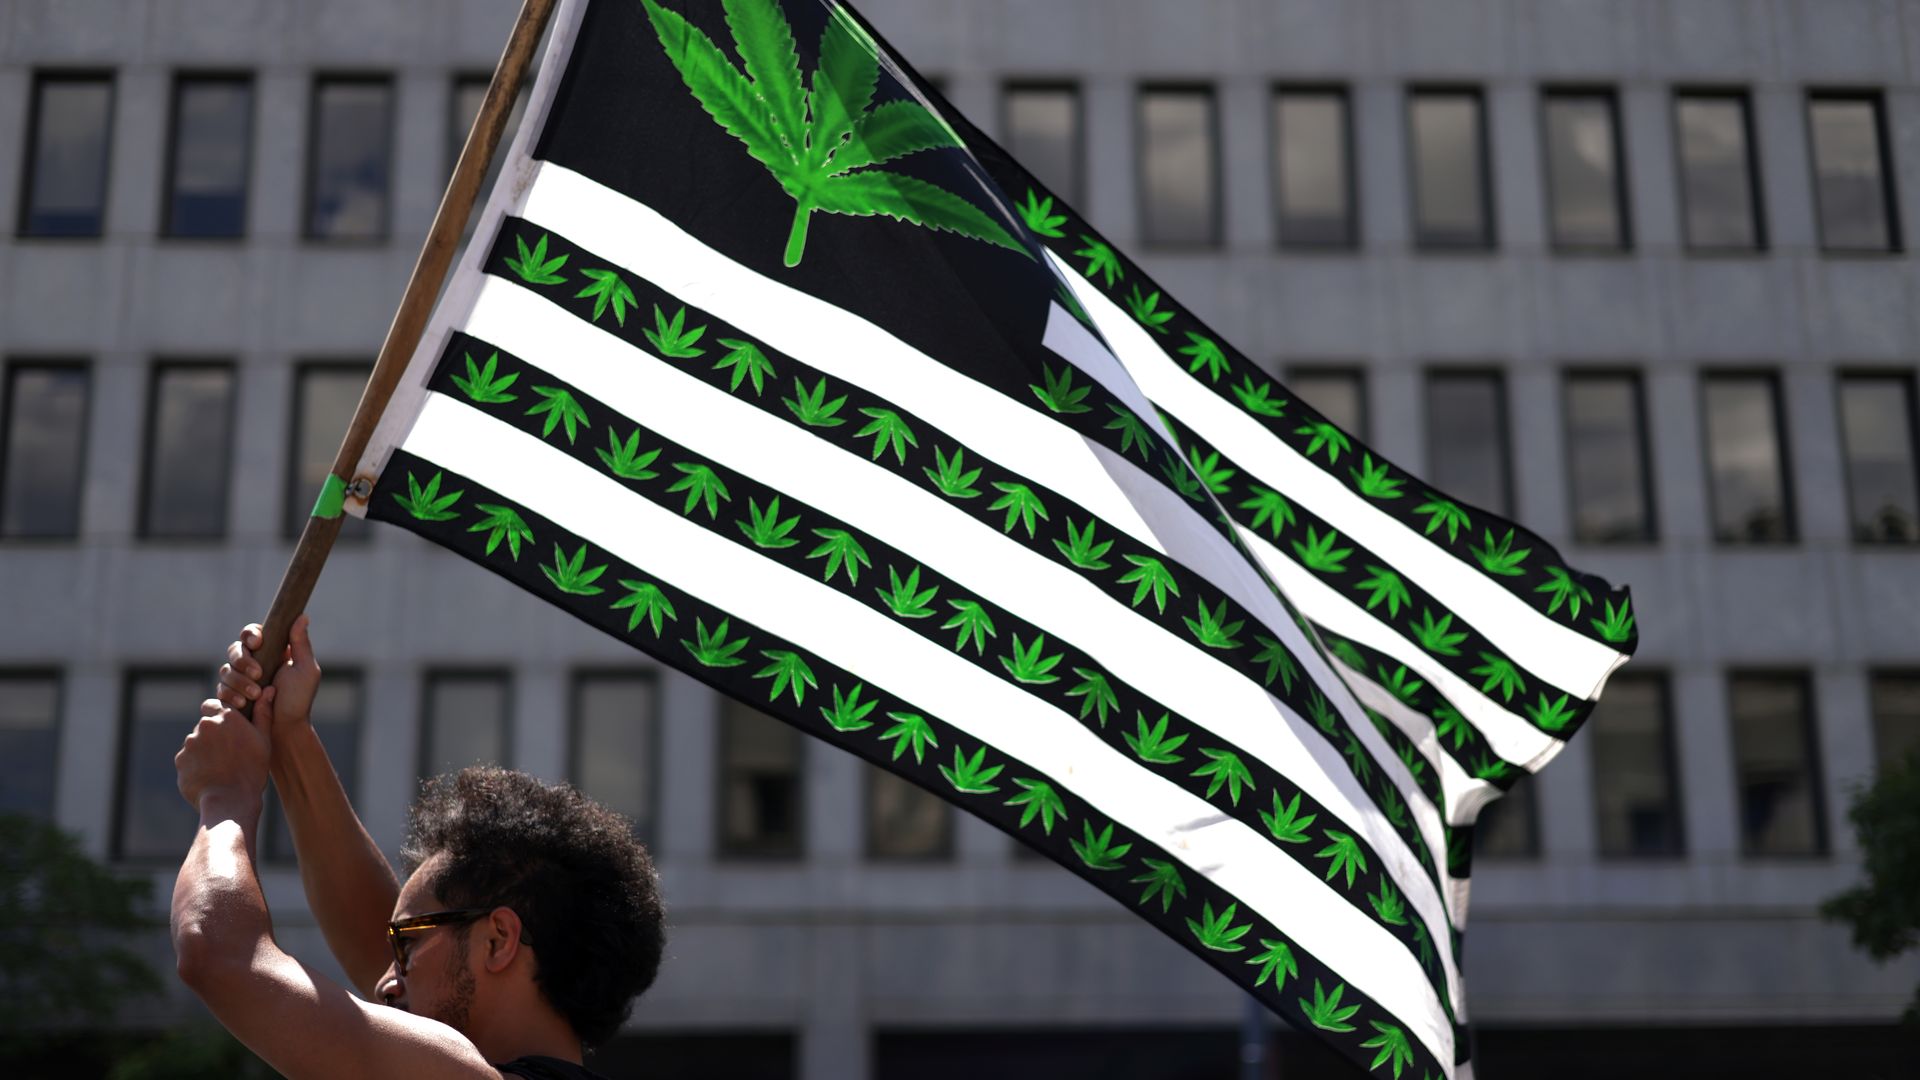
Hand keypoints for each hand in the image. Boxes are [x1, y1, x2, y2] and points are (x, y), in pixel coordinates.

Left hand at [176, 691, 275, 810]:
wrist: (230, 801)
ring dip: (205, 751)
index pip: (213, 705)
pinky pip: (188, 759)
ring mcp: (189, 743)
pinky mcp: (180, 761)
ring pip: (196, 743)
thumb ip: (263, 713)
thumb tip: (269, 689)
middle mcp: (204, 725)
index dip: (220, 715)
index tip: (228, 729)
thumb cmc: (252, 770)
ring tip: (221, 769)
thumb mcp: (264, 740)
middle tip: (229, 755)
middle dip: (213, 736)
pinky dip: (196, 766)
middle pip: (205, 726)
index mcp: (226, 717)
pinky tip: (211, 777)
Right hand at [217, 614, 320, 728]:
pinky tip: (243, 703)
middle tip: (258, 674)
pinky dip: (230, 695)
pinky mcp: (230, 696)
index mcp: (271, 652)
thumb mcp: (305, 670)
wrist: (286, 729)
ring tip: (256, 694)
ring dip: (239, 681)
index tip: (258, 642)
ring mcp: (239, 680)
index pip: (252, 634)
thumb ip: (301, 644)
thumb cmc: (299, 699)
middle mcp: (253, 663)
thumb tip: (302, 616)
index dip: (251, 634)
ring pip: (226, 670)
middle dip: (243, 661)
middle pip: (234, 650)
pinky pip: (220, 689)